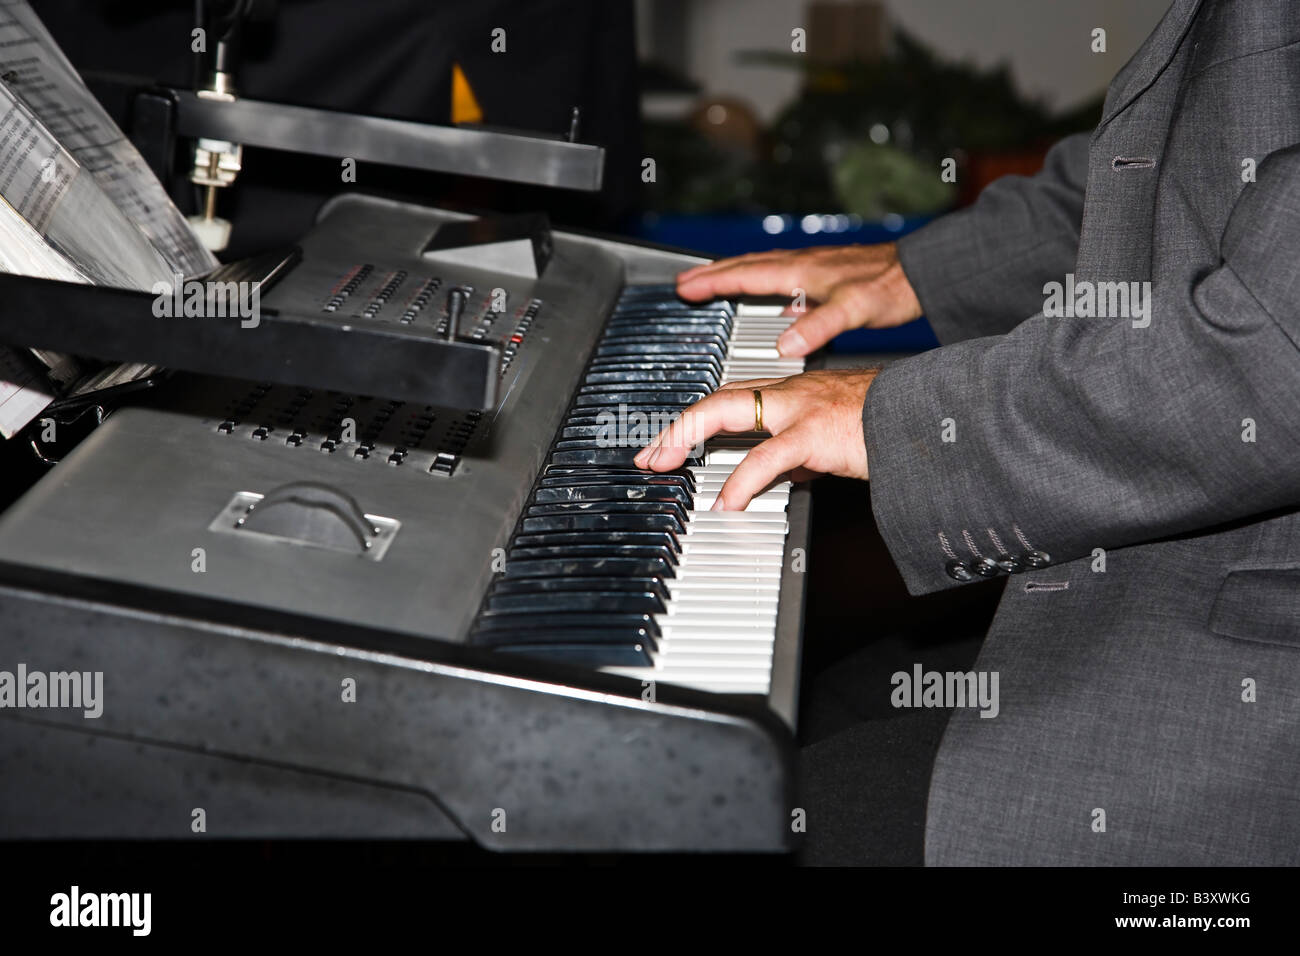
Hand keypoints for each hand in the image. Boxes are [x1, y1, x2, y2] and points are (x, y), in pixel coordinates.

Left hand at [633, 369, 879, 510]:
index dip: (694, 421)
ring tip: (664, 465)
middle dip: (676, 426)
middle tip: (650, 455)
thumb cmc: (890, 427)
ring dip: (687, 437)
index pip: (730, 398)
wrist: (929, 419)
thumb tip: (782, 477)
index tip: (668, 445)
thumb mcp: (834, 441)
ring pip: (727, 410)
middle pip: (717, 399)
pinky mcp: (816, 434)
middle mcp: (790, 393)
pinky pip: (766, 457)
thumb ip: (803, 455)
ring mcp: (800, 409)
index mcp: (794, 393)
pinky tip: (726, 503)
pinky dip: (740, 481)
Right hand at [675, 243, 922, 356]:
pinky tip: (775, 303)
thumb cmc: (889, 286)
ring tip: (714, 285)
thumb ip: (817, 327)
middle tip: (685, 283)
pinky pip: (783, 278)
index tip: (685, 286)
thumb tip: (783, 345)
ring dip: (735, 276)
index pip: (745, 274)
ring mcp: (813, 271)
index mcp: (800, 272)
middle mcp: (801, 266)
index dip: (713, 282)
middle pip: (746, 267)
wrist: (920, 273)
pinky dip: (766, 286)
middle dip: (713, 275)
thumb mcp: (851, 311)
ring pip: (763, 270)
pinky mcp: (826, 278)